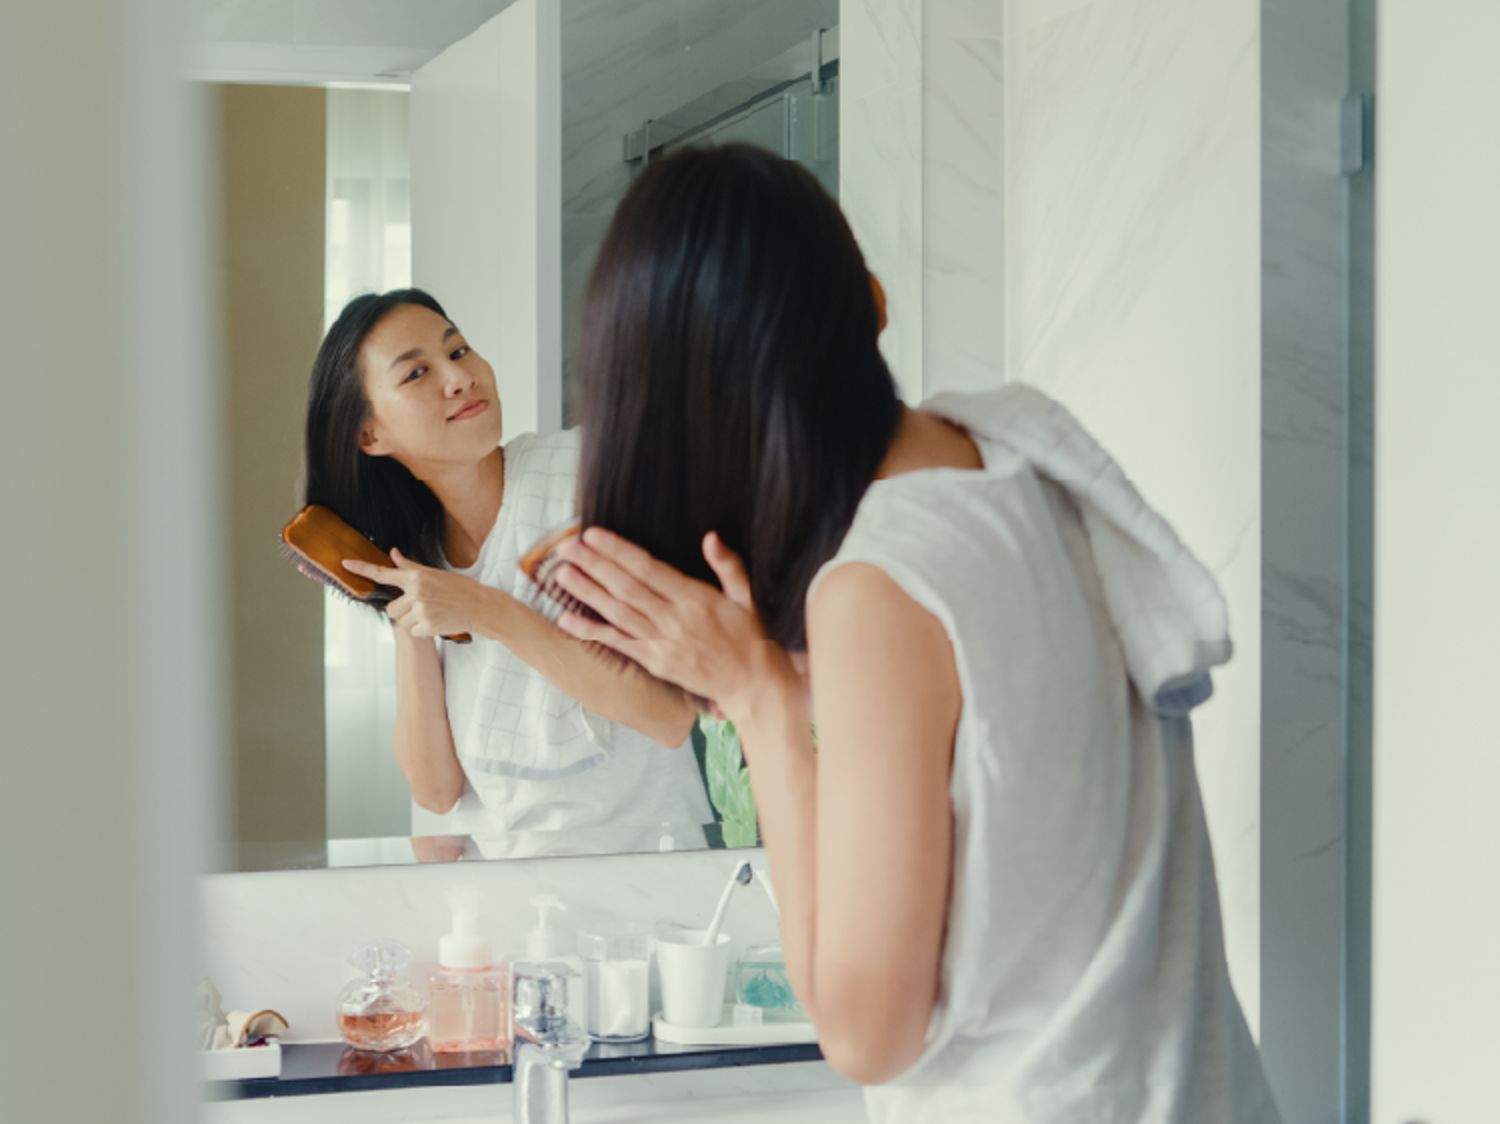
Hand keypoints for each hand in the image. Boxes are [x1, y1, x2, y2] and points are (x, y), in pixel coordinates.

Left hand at [342, 548, 491, 638]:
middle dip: (401, 611)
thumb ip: (410, 567)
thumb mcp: (435, 573)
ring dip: (412, 621)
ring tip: (431, 614)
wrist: (480, 606)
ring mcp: (421, 610)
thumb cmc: (460, 588)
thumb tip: (394, 554)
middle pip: (390, 608)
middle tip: (420, 608)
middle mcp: (416, 593)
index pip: (384, 573)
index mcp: (416, 577)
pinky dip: (422, 630)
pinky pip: (413, 631)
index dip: (362, 569)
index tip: (345, 564)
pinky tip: (436, 621)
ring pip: (401, 621)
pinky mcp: (427, 626)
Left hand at [553, 527, 796, 723]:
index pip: (648, 569)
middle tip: (566, 547)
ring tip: (563, 574)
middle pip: (626, 588)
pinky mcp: (654, 662)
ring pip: (617, 613)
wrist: (752, 684)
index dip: (619, 551)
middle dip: (594, 565)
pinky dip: (591, 631)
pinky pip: (618, 644)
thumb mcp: (747, 596)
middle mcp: (674, 619)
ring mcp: (661, 643)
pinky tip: (567, 619)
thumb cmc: (750, 637)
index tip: (594, 536)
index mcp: (695, 598)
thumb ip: (728, 565)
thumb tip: (710, 537)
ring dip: (587, 592)